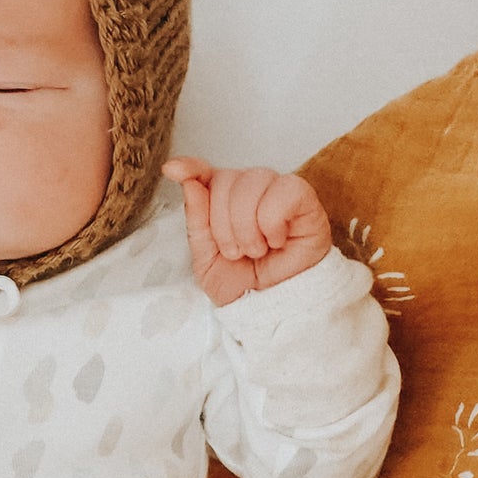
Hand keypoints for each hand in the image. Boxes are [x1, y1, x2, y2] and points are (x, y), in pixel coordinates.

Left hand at [163, 156, 331, 304]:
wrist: (271, 310)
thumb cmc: (243, 283)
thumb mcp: (205, 256)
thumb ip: (196, 217)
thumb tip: (187, 180)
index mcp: (225, 199)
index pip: (205, 172)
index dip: (190, 167)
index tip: (172, 170)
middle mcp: (251, 189)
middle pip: (225, 179)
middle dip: (223, 224)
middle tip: (236, 253)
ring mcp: (278, 190)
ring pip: (252, 182)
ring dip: (247, 227)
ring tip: (257, 251)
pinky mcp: (305, 199)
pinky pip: (283, 191)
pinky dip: (273, 223)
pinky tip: (277, 241)